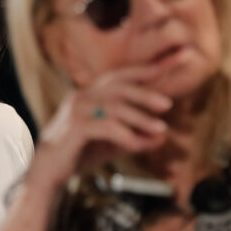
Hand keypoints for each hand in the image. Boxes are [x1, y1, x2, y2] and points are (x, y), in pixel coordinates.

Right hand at [28, 61, 175, 191]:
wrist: (47, 172)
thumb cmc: (78, 153)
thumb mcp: (113, 143)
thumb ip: (135, 136)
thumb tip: (163, 134)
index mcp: (91, 93)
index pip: (123, 76)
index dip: (153, 68)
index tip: (182, 57)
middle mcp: (82, 96)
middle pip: (119, 86)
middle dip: (147, 91)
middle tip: (168, 104)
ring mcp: (77, 110)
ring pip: (115, 106)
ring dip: (141, 118)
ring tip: (161, 130)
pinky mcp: (75, 128)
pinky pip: (107, 127)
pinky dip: (127, 136)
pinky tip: (139, 145)